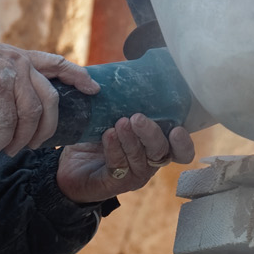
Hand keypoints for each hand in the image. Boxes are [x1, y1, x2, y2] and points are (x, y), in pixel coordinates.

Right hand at [0, 36, 97, 154]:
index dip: (78, 76)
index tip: (93, 89)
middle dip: (47, 127)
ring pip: (31, 114)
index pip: (58, 63)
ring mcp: (11, 74)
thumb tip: (13, 110)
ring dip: (22, 138)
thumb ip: (8, 78)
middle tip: (38, 145)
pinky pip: (9, 121)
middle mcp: (21, 63)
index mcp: (22, 57)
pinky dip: (3, 138)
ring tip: (9, 149)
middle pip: (50, 99)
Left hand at [56, 113, 195, 203]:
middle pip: (162, 151)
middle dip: (151, 133)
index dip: (184, 142)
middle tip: (137, 118)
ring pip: (141, 159)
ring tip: (119, 123)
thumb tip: (130, 69)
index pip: (181, 150)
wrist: (69, 163)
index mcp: (155, 145)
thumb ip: (125, 101)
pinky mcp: (116, 183)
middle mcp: (149, 162)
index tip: (177, 129)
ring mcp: (134, 175)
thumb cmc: (97, 135)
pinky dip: (114, 149)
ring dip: (131, 140)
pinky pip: (119, 166)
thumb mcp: (113, 115)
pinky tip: (107, 135)